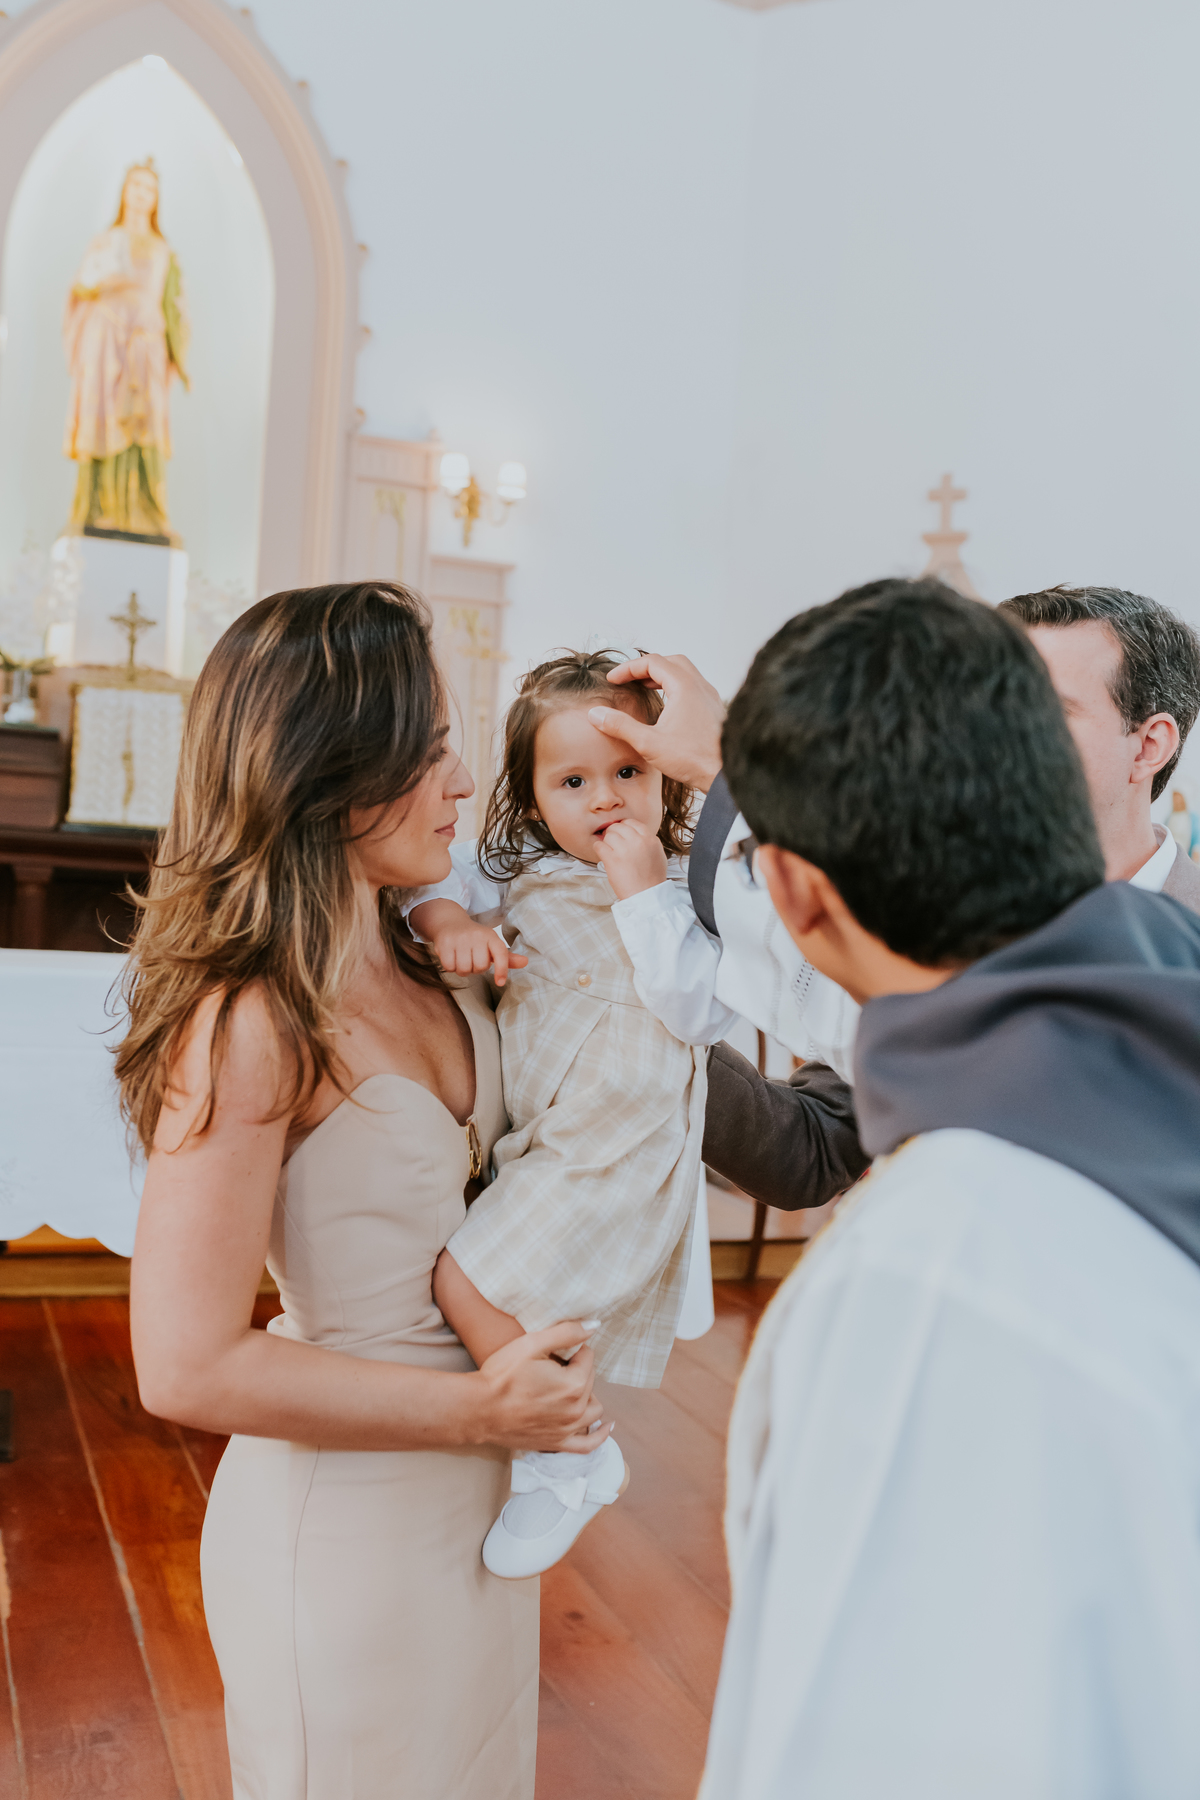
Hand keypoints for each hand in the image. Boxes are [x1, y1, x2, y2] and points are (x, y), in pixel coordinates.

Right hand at [410, 901, 527, 987]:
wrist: (450, 923)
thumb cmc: (474, 939)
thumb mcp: (491, 945)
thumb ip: (507, 957)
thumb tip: (526, 962)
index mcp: (491, 936)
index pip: (501, 954)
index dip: (502, 969)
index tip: (500, 982)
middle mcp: (477, 935)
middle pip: (480, 967)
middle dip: (476, 969)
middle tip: (472, 959)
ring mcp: (460, 938)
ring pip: (464, 969)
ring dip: (462, 969)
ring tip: (461, 958)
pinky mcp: (444, 943)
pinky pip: (449, 967)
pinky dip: (450, 967)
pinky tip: (451, 957)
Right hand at [473, 1321, 610, 1452]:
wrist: (479, 1409)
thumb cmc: (502, 1375)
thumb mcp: (531, 1344)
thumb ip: (566, 1333)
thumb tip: (594, 1325)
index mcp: (574, 1384)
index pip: (587, 1357)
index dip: (571, 1350)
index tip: (553, 1352)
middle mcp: (576, 1409)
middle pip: (590, 1381)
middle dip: (576, 1370)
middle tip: (552, 1366)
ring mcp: (568, 1430)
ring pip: (593, 1408)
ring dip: (587, 1395)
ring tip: (570, 1387)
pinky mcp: (557, 1444)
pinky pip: (587, 1445)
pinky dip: (600, 1436)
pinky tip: (607, 1427)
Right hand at [588, 652, 724, 791]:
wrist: (726, 774)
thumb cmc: (693, 759)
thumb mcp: (648, 743)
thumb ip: (620, 726)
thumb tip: (596, 714)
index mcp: (684, 686)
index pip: (652, 662)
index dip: (628, 668)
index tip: (613, 679)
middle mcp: (700, 686)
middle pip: (670, 661)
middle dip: (646, 667)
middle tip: (629, 679)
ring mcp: (710, 696)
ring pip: (684, 672)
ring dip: (662, 676)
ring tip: (645, 688)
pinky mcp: (714, 709)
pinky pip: (693, 686)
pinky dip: (676, 686)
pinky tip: (667, 706)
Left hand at [596, 818, 668, 900]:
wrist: (646, 895)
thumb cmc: (652, 878)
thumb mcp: (658, 854)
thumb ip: (647, 841)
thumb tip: (635, 834)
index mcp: (650, 839)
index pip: (632, 822)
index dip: (624, 827)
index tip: (621, 834)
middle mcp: (637, 841)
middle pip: (618, 827)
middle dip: (613, 833)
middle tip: (612, 843)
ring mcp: (624, 849)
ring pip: (608, 835)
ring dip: (606, 842)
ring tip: (610, 851)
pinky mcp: (612, 859)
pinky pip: (599, 845)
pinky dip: (598, 848)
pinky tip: (603, 854)